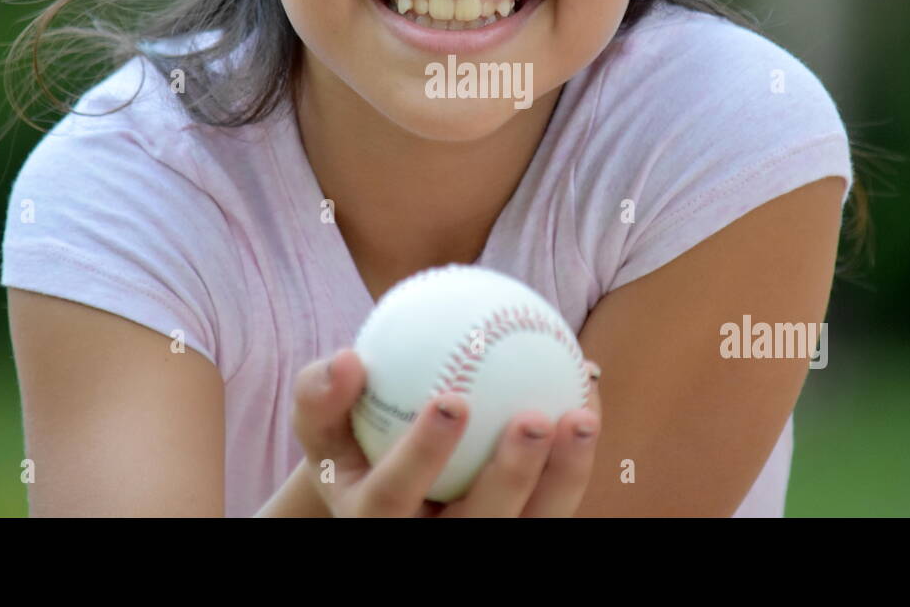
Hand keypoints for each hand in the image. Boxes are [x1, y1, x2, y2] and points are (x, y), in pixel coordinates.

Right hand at [290, 348, 602, 516]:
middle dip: (510, 477)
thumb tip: (347, 359)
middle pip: (477, 528)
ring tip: (582, 417)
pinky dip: (575, 460)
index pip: (394, 497)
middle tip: (534, 417)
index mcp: (372, 521)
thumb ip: (320, 393)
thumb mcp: (320, 424)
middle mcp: (428, 547)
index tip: (451, 400)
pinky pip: (554, 506)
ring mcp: (479, 549)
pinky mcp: (517, 536)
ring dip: (563, 476)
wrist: (382, 494)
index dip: (423, 455)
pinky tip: (589, 402)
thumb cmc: (349, 443)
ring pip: (530, 527)